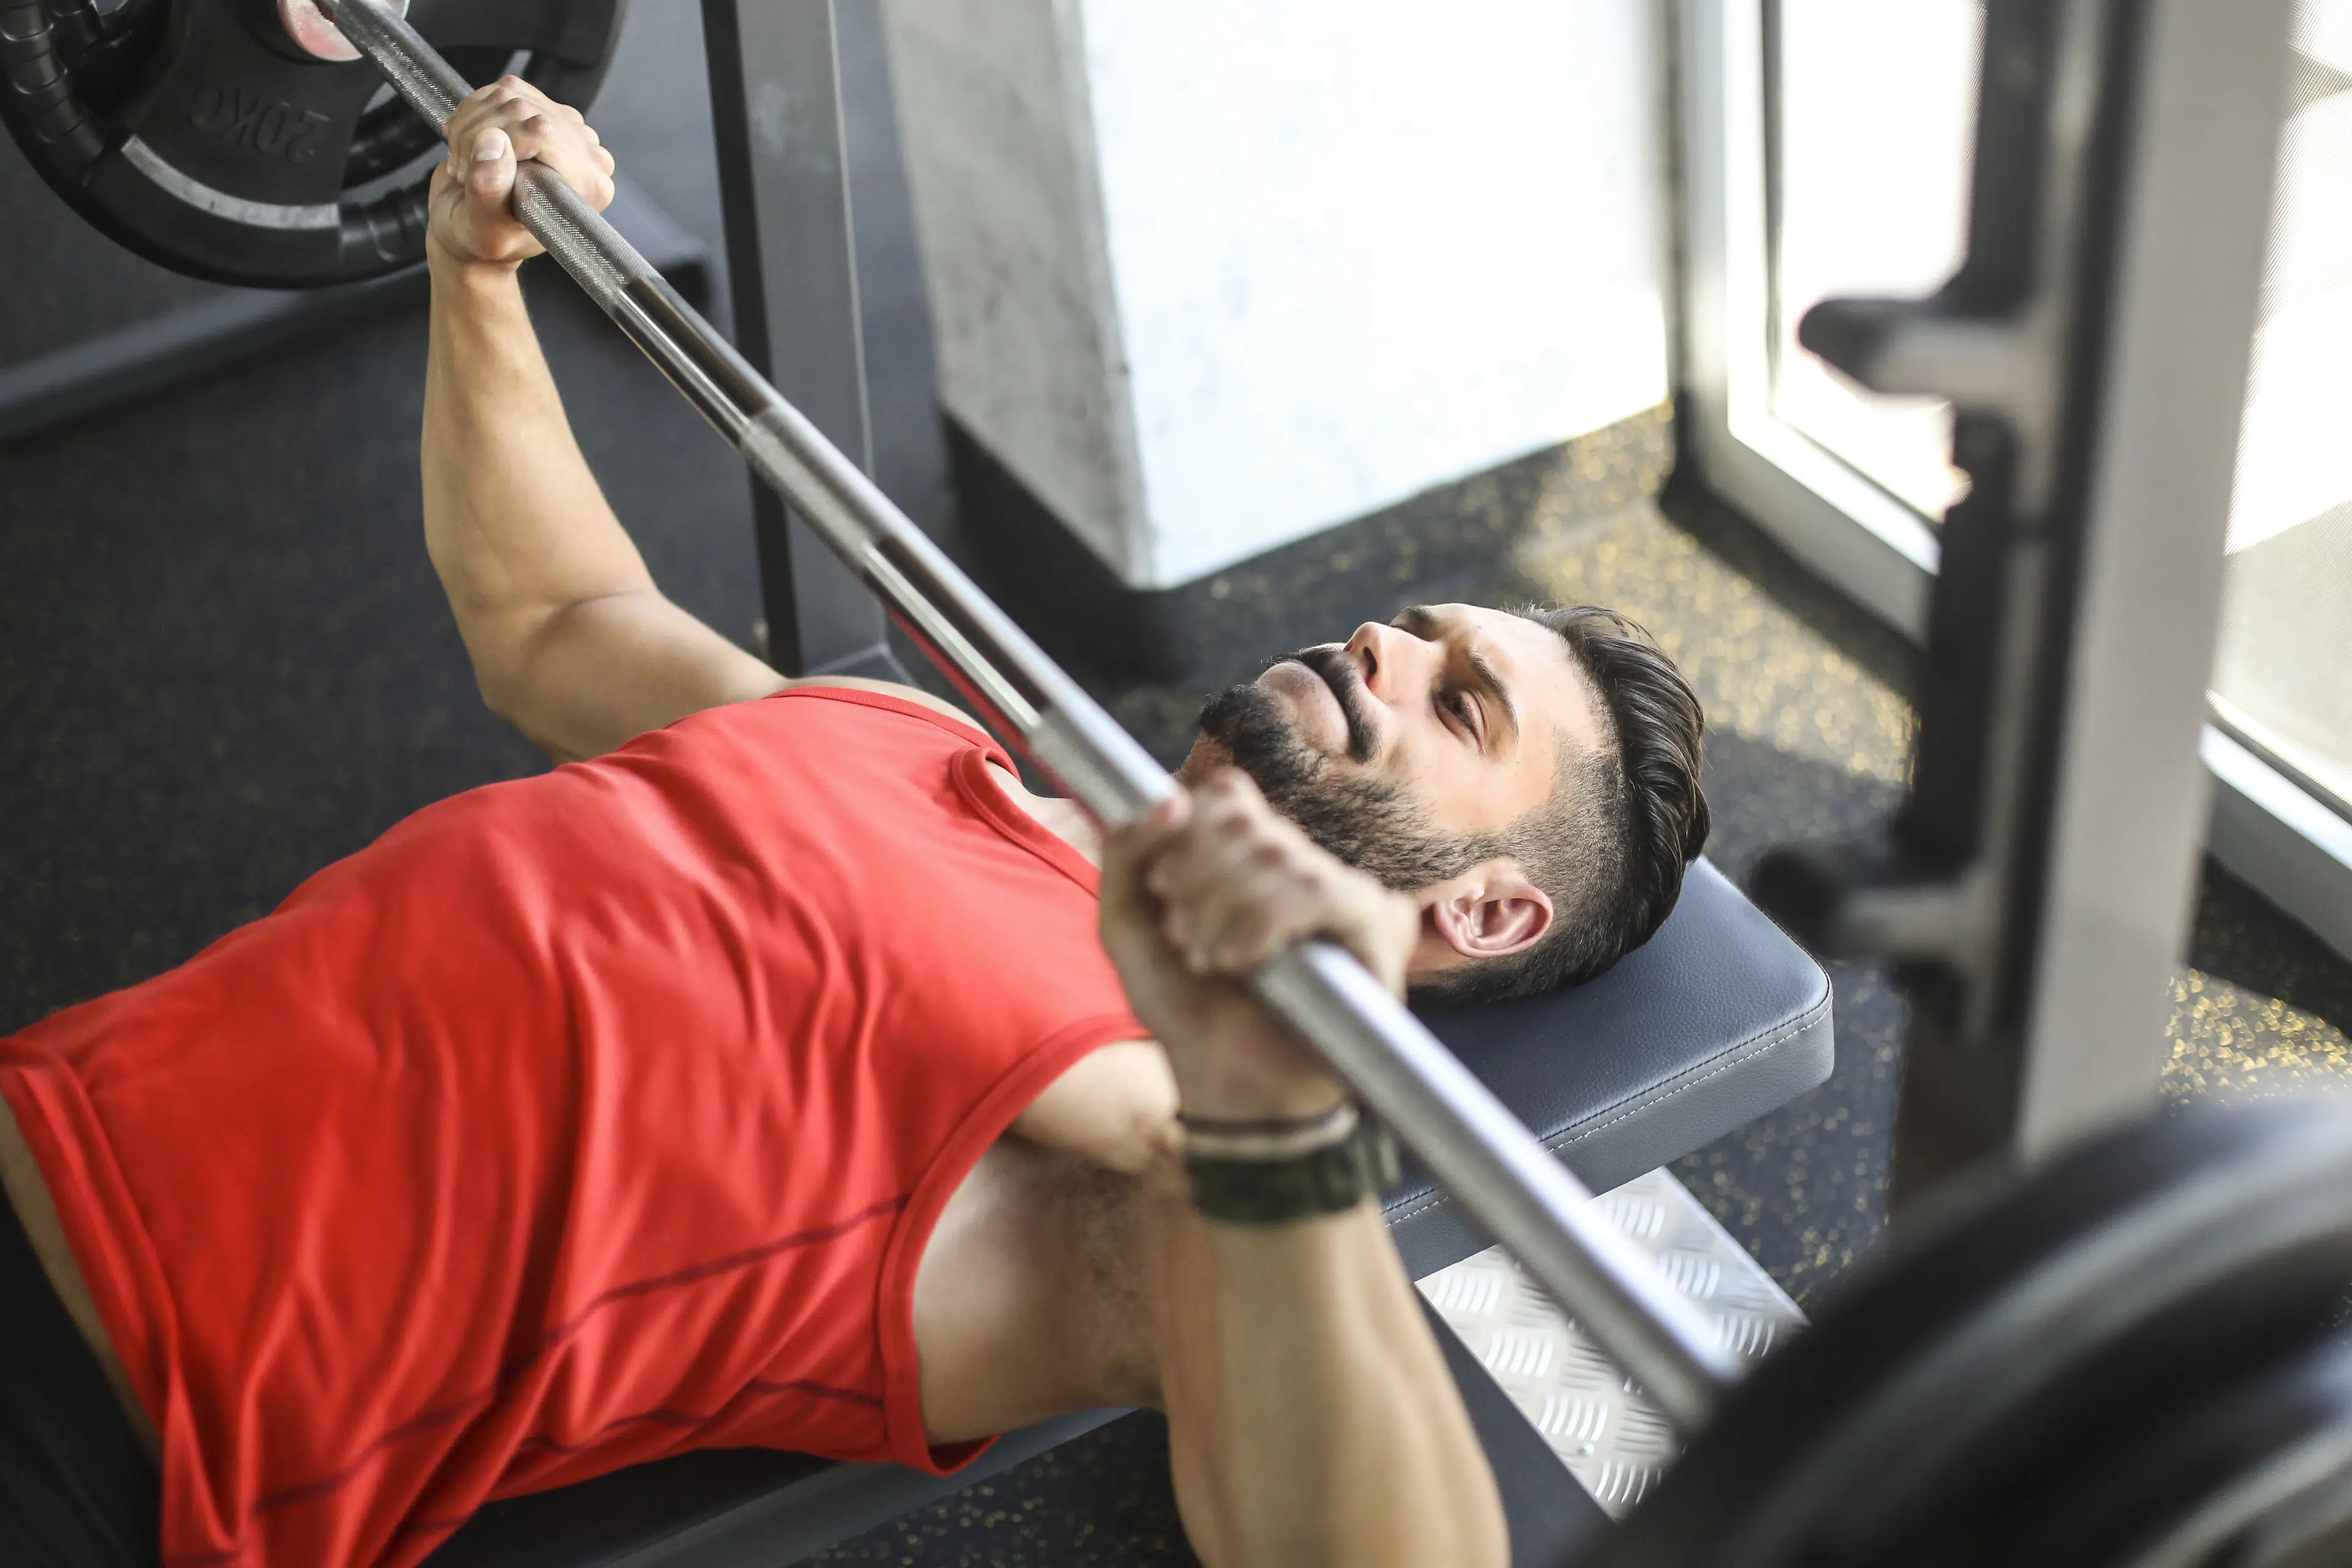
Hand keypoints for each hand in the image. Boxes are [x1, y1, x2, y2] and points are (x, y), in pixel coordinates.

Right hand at [426, 77, 616, 273]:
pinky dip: (473, 112)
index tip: (479, 173)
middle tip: (466, 173)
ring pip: (509, 95)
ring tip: (468, 164)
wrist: (469, 229)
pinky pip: (502, 89)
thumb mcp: (483, 230)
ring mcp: (565, 129)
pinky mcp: (541, 110)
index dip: (502, 142)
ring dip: (471, 125)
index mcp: (588, 186)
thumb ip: (489, 192)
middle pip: (525, 109)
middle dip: (478, 135)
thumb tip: (494, 143)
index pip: (544, 132)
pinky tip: (472, 144)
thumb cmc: (482, 239)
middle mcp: (586, 155)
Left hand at [1099, 770, 1420, 1119]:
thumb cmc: (1187, 1009)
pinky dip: (1266, 924)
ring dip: (1223, 912)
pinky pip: (1318, 890)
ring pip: (1277, 853)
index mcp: (1251, 856)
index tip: (1163, 889)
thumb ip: (1126, 852)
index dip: (1187, 831)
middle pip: (1246, 819)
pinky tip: (1248, 964)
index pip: (1228, 793)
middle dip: (1195, 879)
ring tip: (1212, 961)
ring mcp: (1344, 892)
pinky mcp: (1377, 926)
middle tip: (1186, 938)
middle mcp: (1302, 865)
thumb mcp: (1128, 924)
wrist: (1229, 1091)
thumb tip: (1172, 795)